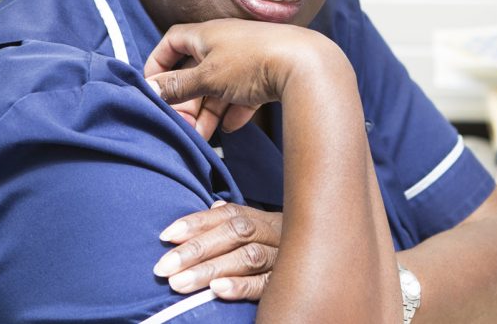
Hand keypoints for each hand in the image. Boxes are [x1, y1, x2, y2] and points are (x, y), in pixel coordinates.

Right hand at [144, 19, 346, 138]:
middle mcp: (228, 42)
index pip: (174, 40)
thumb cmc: (253, 62)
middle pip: (197, 70)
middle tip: (182, 125)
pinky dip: (236, 109)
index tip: (153, 86)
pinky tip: (233, 126)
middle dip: (186, 100)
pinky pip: (246, 93)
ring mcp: (250, 58)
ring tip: (204, 136)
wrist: (307, 65)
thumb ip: (178, 85)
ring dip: (209, 111)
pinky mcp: (270, 73)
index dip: (159, 62)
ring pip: (221, 86)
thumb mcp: (207, 77)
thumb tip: (150, 88)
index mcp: (208, 34)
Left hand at [153, 201, 282, 299]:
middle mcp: (277, 234)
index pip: (230, 215)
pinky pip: (266, 285)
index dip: (198, 222)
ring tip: (179, 283)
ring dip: (210, 269)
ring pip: (248, 258)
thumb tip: (215, 206)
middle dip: (197, 249)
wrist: (332, 261)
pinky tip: (218, 290)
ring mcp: (285, 258)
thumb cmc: (285, 248)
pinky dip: (241, 286)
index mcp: (267, 219)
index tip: (167, 235)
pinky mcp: (288, 284)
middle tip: (164, 267)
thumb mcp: (265, 229)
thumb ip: (239, 220)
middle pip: (237, 234)